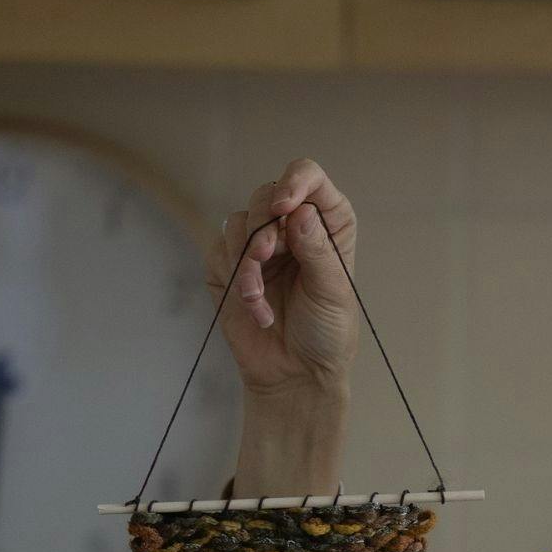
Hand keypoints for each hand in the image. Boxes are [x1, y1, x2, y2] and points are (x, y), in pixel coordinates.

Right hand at [205, 158, 360, 407]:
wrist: (295, 374)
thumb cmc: (326, 332)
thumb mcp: (333, 291)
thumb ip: (318, 250)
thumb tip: (300, 212)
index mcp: (326, 223)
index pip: (309, 177)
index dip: (295, 181)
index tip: (285, 207)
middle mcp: (292, 227)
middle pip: (265, 195)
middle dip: (263, 227)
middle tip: (267, 256)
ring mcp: (258, 245)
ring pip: (238, 222)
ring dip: (247, 259)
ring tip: (260, 296)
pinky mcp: (229, 266)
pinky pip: (219, 251)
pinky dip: (236, 280)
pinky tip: (256, 309)